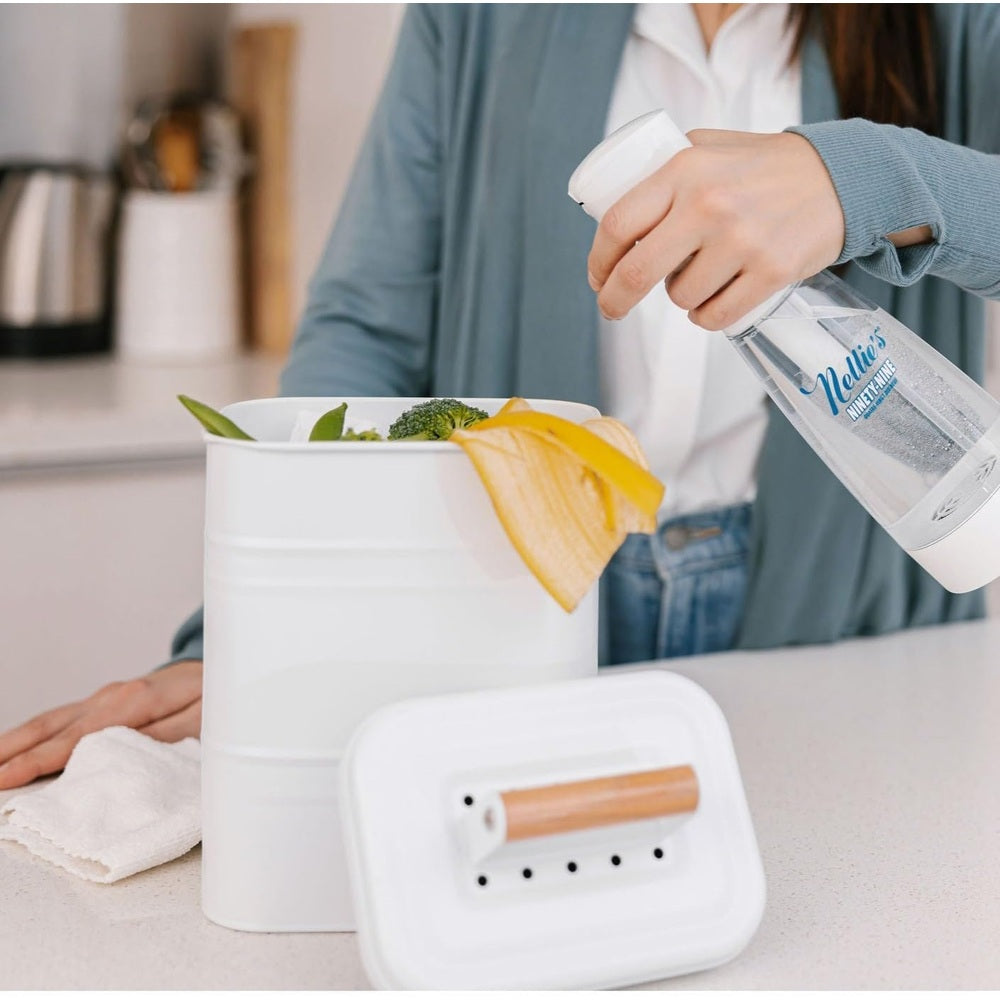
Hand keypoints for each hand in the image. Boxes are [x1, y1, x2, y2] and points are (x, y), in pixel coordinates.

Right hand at [0, 659, 202, 790]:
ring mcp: (104, 698)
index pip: (76, 738)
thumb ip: (164, 736)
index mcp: (133, 701)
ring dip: (13, 744)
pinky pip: (62, 721)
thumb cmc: (214, 695)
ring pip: (49, 722)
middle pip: (50, 727)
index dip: (38, 761)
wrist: (220, 665)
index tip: (4, 779)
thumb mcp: (202, 718)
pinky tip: (14, 751)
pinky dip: (33, 736)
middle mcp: (110, 697)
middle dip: (10, 753)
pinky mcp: (104, 703)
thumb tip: (126, 755)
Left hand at [587, 129, 845, 330]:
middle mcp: (709, 204)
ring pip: (680, 298)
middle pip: (637, 273)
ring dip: (680, 297)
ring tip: (700, 277)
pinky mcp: (771, 272)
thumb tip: (615, 197)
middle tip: (611, 308)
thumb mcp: (711, 145)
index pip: (619, 224)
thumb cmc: (767, 166)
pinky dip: (707, 316)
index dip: (598, 260)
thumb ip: (667, 165)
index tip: (597, 277)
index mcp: (685, 169)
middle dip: (614, 300)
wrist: (843, 177)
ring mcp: (741, 241)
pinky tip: (715, 299)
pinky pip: (715, 316)